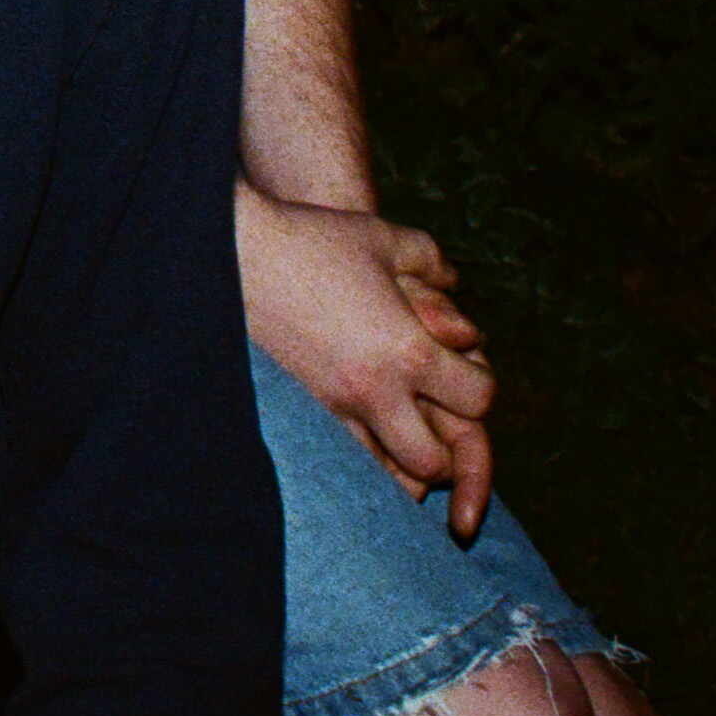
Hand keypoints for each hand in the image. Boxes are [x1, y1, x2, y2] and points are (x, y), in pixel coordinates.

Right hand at [238, 187, 497, 538]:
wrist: (234, 254)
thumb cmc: (313, 240)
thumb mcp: (384, 239)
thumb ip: (430, 262)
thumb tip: (453, 282)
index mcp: (407, 351)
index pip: (476, 400)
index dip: (481, 388)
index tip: (466, 372)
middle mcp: (373, 392)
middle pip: (432, 462)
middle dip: (445, 454)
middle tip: (435, 424)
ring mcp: (331, 410)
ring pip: (381, 476)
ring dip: (398, 462)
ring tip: (397, 434)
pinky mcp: (296, 413)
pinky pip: (339, 460)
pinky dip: (358, 457)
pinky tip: (356, 430)